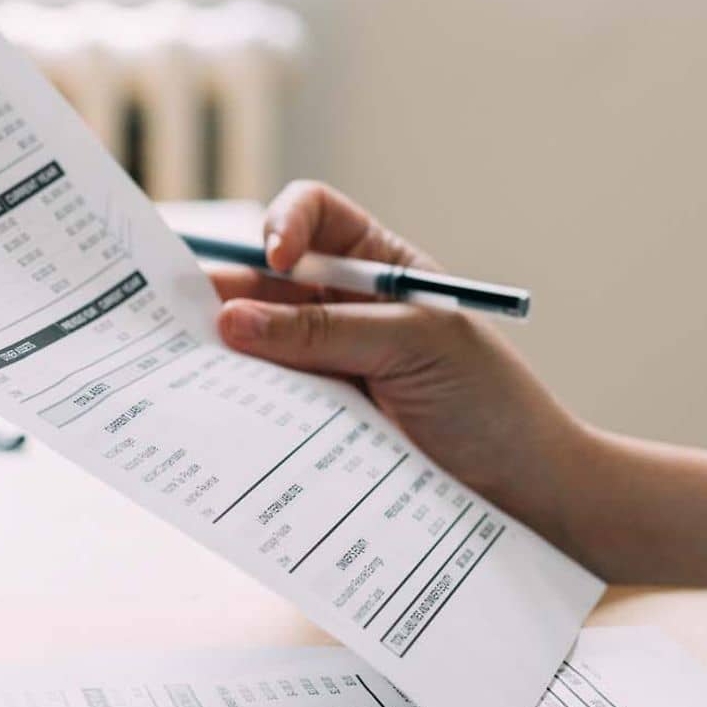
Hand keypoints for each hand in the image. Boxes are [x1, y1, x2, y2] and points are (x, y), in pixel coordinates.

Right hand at [211, 181, 591, 542]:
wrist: (520, 489)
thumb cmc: (487, 401)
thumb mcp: (414, 346)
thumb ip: (325, 333)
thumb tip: (233, 320)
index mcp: (377, 266)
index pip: (314, 216)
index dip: (285, 225)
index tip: (275, 260)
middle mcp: (342, 307)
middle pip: (265, 279)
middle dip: (226, 291)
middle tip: (186, 317)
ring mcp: (323, 363)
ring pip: (254, 340)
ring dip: (222, 350)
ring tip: (188, 365)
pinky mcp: (312, 418)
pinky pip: (261, 397)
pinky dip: (233, 398)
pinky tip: (215, 406)